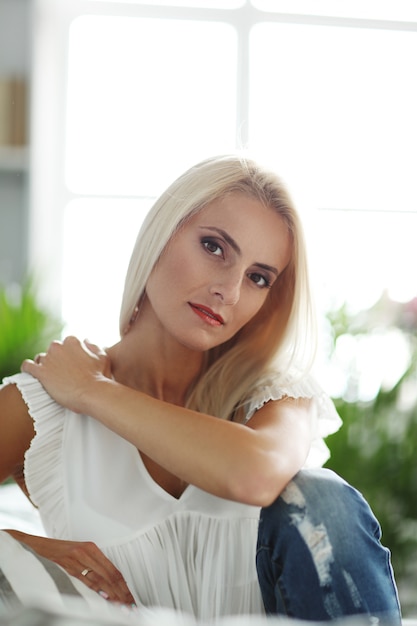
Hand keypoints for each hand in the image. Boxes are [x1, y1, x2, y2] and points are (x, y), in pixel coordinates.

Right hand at [5, 531, 135, 604]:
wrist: (38, 545)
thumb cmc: (58, 551)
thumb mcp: (78, 554)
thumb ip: (92, 565)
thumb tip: (106, 584)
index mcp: (93, 549)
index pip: (114, 570)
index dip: (123, 585)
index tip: (130, 597)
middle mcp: (88, 552)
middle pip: (111, 575)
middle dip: (122, 592)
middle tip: (130, 605)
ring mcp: (79, 557)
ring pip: (101, 578)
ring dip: (113, 594)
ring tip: (122, 606)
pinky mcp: (69, 564)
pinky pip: (86, 578)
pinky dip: (97, 588)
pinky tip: (106, 597)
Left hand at [21, 337, 111, 413]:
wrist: (92, 393)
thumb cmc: (99, 377)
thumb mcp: (102, 357)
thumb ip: (93, 346)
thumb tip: (86, 340)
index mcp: (72, 341)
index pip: (65, 344)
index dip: (67, 354)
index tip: (70, 363)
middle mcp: (58, 347)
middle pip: (52, 350)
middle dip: (55, 359)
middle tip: (62, 372)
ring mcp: (48, 359)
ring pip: (40, 358)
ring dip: (44, 365)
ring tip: (49, 376)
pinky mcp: (40, 372)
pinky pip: (27, 366)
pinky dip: (28, 369)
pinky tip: (30, 373)